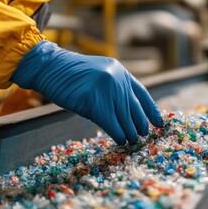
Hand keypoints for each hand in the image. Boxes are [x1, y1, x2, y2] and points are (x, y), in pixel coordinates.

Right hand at [11, 41, 162, 144]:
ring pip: (126, 119)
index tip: (159, 122)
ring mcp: (107, 91)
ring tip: (132, 142)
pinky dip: (119, 135)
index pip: (142, 94)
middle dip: (140, 126)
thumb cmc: (69, 73)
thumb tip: (127, 111)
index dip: (151, 110)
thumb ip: (114, 87)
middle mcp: (118, 80)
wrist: (49, 67)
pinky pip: (113, 125)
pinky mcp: (95, 103)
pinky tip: (121, 141)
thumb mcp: (99, 74)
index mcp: (120, 72)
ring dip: (130, 133)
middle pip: (135, 109)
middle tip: (142, 137)